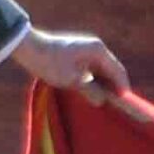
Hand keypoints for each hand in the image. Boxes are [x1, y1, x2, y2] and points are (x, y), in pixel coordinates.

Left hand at [4, 27, 130, 106]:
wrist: (28, 48)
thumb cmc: (50, 63)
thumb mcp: (71, 80)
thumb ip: (89, 91)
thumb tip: (102, 101)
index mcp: (98, 50)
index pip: (117, 71)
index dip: (122, 87)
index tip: (125, 103)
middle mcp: (95, 48)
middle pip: (111, 70)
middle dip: (113, 87)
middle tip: (117, 105)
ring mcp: (87, 50)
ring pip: (101, 71)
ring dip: (103, 84)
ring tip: (106, 101)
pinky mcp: (78, 54)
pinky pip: (92, 70)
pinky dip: (94, 81)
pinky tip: (92, 93)